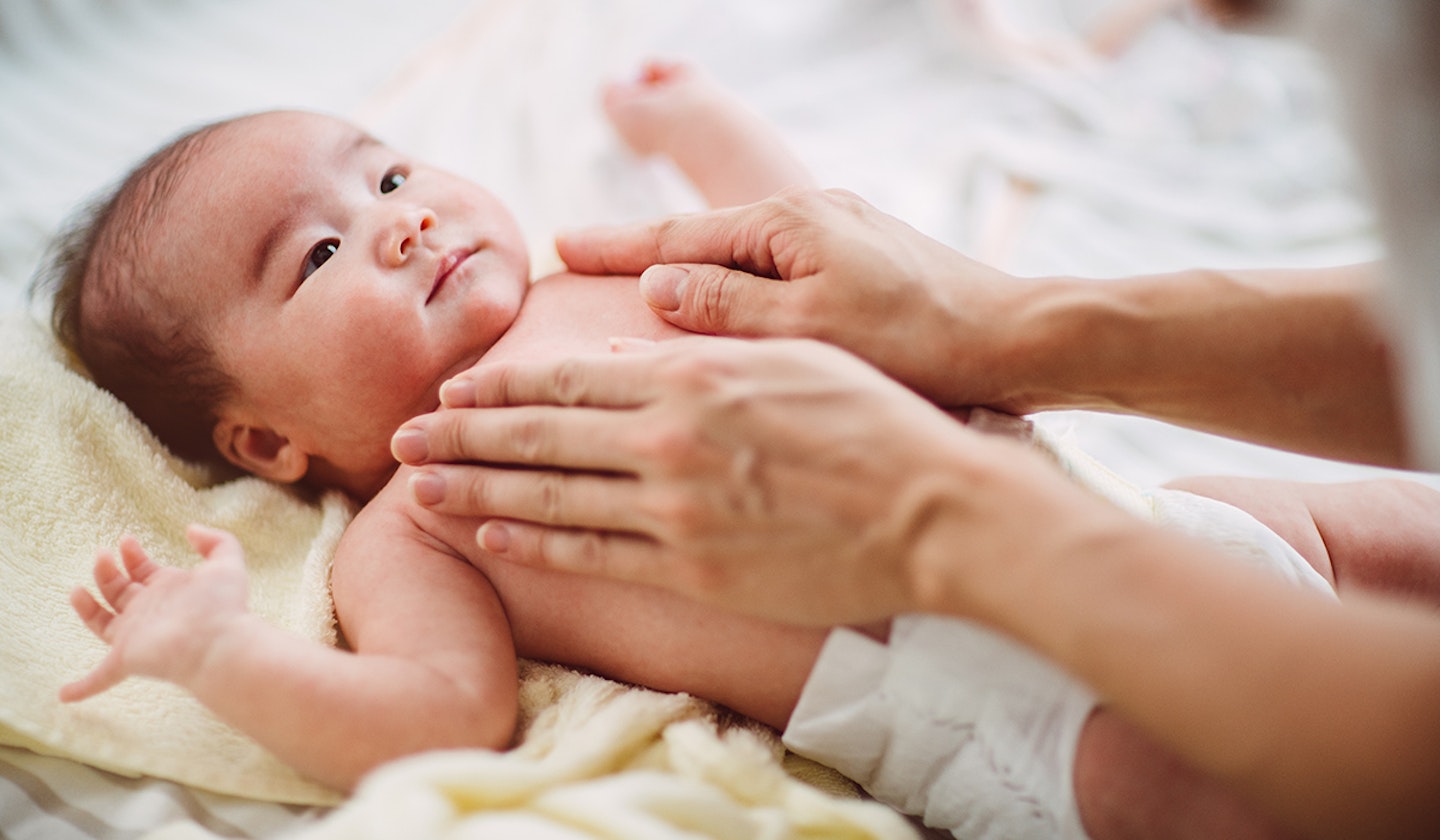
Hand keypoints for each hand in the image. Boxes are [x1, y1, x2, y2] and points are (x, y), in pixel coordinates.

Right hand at [61, 526, 251, 701]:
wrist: (219, 644)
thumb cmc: (224, 606)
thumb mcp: (226, 563)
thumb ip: (217, 541)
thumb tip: (191, 529)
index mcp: (169, 590)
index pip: (144, 571)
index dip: (132, 555)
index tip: (126, 540)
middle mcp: (150, 612)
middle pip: (120, 591)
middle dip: (107, 571)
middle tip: (102, 554)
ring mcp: (136, 635)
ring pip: (102, 622)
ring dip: (87, 607)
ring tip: (77, 590)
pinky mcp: (126, 658)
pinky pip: (100, 677)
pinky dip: (83, 687)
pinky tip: (66, 695)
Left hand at [393, 336, 1063, 625]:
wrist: (930, 508)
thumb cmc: (874, 418)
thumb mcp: (791, 350)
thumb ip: (708, 340)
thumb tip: (639, 326)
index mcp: (691, 375)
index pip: (567, 376)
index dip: (499, 383)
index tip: (452, 388)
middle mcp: (669, 439)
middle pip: (538, 434)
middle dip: (460, 436)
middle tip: (401, 438)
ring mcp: (675, 510)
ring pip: (548, 495)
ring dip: (474, 489)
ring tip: (418, 488)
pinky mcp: (693, 570)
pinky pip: (592, 555)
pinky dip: (533, 543)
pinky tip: (489, 535)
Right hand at [556, 188, 1037, 410]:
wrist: (1019, 340)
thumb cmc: (919, 341)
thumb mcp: (810, 329)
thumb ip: (727, 306)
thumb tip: (655, 286)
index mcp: (788, 225)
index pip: (677, 236)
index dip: (615, 247)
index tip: (561, 245)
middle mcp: (809, 217)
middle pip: (704, 235)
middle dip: (639, 248)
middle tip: (576, 250)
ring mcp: (838, 237)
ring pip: (740, 254)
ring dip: (687, 267)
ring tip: (636, 280)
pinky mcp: (862, 264)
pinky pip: (775, 271)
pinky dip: (734, 285)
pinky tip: (723, 301)